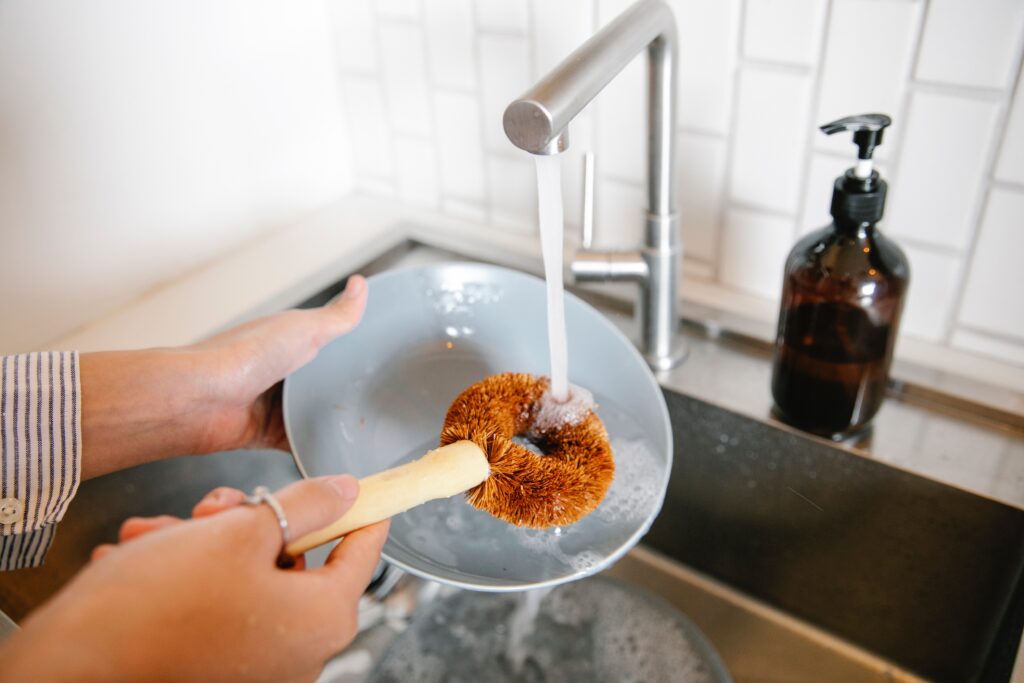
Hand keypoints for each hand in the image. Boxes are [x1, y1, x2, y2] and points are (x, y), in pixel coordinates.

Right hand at [1, 475, 389, 682]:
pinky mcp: (215, 670)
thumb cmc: (157, 606)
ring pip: (244, 577)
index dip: (360, 509)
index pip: (362, 549)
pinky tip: (144, 561)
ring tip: (159, 536)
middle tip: (212, 510)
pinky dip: (183, 579)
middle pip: (292, 559)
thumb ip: (304, 505)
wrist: (68, 670)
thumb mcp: (238, 532)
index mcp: (322, 618)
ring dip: (203, 545)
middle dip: (247, 523)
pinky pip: (215, 609)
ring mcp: (256, 667)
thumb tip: (346, 491)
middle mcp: (298, 652)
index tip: (363, 489)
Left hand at [80, 275, 367, 477]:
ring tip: (374, 431)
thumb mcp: (302, 328)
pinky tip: (342, 453)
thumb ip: (337, 316)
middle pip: (327, 383)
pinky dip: (317, 449)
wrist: (200, 399)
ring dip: (336, 422)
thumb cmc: (244, 355)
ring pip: (317, 415)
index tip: (388, 360)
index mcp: (291, 340)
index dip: (357, 350)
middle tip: (390, 401)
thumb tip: (362, 285)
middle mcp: (284, 371)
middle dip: (350, 392)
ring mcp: (276, 404)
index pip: (333, 342)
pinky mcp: (270, 434)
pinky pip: (301, 444)